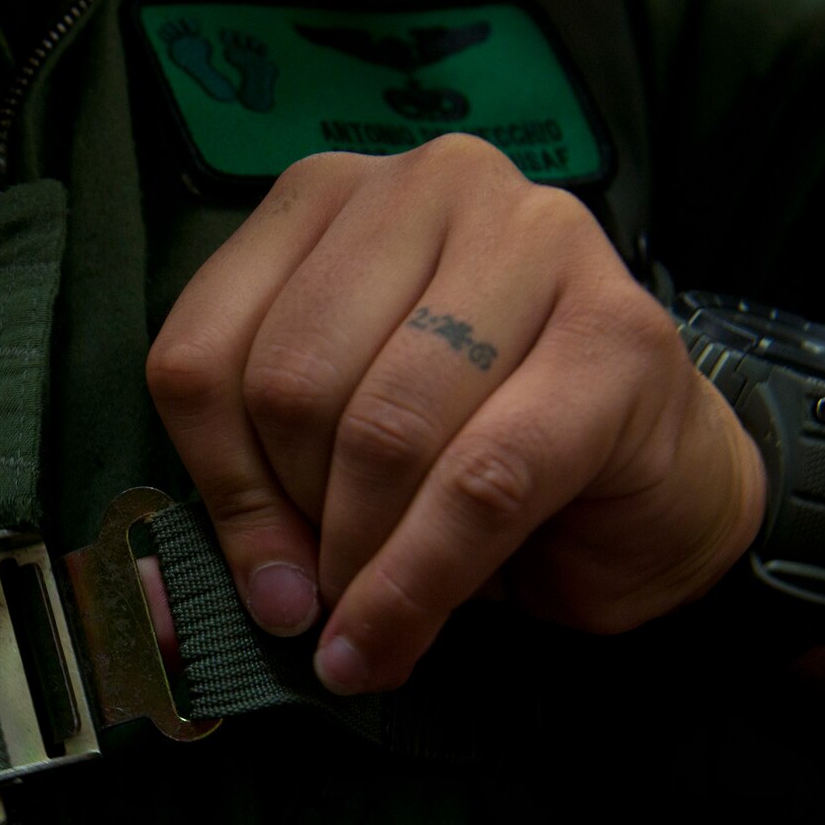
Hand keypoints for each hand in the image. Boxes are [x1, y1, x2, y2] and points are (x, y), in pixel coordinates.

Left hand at [146, 136, 764, 693]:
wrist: (655, 485)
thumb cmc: (470, 457)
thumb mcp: (324, 460)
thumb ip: (245, 499)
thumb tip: (170, 600)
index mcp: (327, 198)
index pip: (203, 349)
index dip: (218, 485)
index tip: (259, 575)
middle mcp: (431, 186)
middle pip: (289, 384)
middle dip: (300, 520)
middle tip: (330, 589)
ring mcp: (537, 241)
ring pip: (382, 429)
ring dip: (363, 558)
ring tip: (373, 613)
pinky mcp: (618, 333)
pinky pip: (479, 482)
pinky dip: (418, 583)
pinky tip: (394, 639)